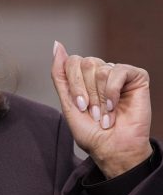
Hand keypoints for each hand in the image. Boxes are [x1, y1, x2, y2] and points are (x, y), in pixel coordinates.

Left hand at [51, 41, 151, 177]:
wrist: (113, 149)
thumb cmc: (91, 132)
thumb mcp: (68, 103)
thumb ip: (60, 74)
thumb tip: (57, 45)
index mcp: (84, 77)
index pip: (71, 62)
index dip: (74, 85)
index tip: (81, 107)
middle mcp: (100, 72)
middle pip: (84, 63)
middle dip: (86, 91)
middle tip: (93, 112)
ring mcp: (118, 74)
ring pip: (100, 68)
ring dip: (100, 96)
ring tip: (105, 113)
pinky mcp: (136, 77)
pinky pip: (118, 70)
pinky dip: (113, 90)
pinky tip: (114, 105)